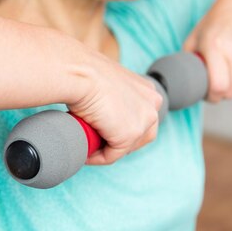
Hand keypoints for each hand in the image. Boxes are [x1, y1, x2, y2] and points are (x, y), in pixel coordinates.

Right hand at [66, 48, 162, 165]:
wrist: (79, 72)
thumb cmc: (84, 72)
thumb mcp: (106, 82)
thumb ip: (112, 96)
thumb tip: (101, 112)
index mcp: (147, 89)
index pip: (140, 118)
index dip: (120, 128)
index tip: (101, 131)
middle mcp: (153, 103)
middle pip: (140, 136)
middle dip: (118, 142)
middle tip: (95, 141)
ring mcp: (143, 120)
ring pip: (126, 147)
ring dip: (107, 150)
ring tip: (89, 146)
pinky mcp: (129, 135)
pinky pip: (111, 156)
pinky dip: (97, 157)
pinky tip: (84, 152)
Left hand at [182, 1, 231, 102]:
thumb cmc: (216, 23)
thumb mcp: (195, 38)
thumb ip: (189, 61)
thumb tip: (184, 85)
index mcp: (216, 46)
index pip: (218, 87)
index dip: (212, 96)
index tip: (209, 94)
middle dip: (223, 93)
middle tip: (217, 83)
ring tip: (230, 71)